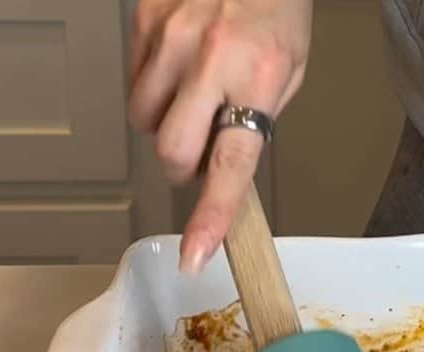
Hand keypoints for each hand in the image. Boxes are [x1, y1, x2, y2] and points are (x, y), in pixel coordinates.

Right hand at [128, 0, 311, 272]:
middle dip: (181, 165)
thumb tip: (224, 166)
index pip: (231, 164)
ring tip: (191, 94)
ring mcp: (169, 37)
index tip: (194, 254)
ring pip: (142, 120)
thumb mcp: (289, 69)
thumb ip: (258, 117)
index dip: (211, 216)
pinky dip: (151, 86)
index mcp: (258, 78)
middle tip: (200, 147)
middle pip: (170, 152)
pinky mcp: (142, 20)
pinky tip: (178, 64)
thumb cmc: (278, 8)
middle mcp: (210, 59)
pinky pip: (133, 81)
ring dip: (163, 123)